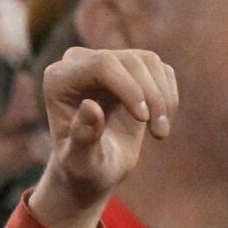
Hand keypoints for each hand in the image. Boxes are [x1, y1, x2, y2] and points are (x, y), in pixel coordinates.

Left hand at [23, 47, 176, 227]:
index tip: (143, 119)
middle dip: (150, 97)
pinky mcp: (131, 68)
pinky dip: (168, 97)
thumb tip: (90, 106)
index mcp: (58, 79)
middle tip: (159, 133)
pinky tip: (159, 122)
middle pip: (129, 61)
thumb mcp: (80, 161)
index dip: (129, 88)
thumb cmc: (82, 167)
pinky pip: (161, 70)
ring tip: (160, 133)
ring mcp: (107, 61)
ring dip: (163, 98)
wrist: (92, 167)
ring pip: (149, 62)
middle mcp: (79, 62)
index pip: (102, 65)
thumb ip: (83, 137)